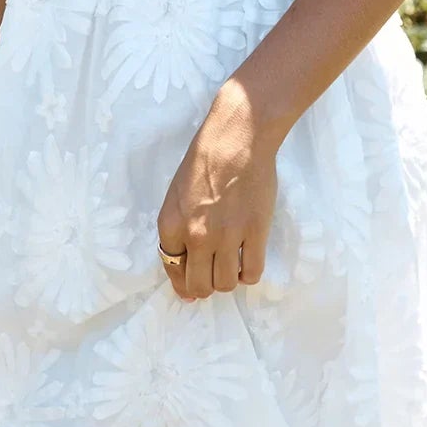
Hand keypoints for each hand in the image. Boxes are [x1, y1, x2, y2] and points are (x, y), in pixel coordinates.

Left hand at [156, 78, 278, 300]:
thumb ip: (178, 230)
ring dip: (228, 279)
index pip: (173, 271)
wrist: (236, 139)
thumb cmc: (204, 160)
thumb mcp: (176, 196)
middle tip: (213, 273)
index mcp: (171, 225)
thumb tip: (185, 264)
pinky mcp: (255, 233)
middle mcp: (196, 236)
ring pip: (226, 285)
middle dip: (205, 286)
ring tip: (232, 263)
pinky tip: (248, 259)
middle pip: (199, 286)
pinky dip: (249, 273)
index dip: (183, 281)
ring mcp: (227, 237)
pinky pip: (252, 273)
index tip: (192, 282)